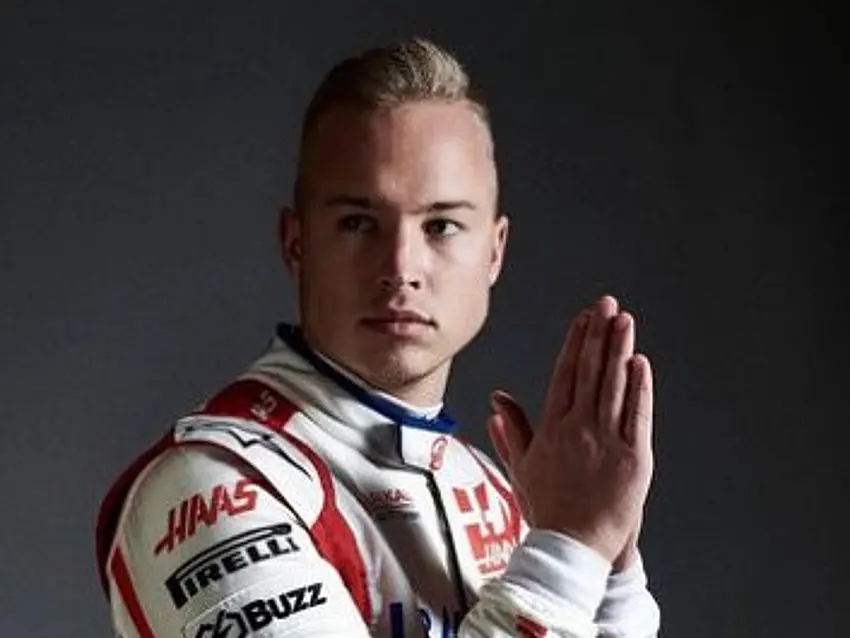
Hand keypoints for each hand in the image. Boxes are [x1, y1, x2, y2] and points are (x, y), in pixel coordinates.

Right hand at [488, 295, 653, 563]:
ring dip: (619, 350)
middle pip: (589, 372)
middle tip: (606, 304)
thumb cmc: (547, 509)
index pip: (564, 375)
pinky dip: (639, 388)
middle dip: (598, 334)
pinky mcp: (632, 458)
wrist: (571, 548)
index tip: (583, 319)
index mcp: (552, 428)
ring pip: (613, 386)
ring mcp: (606, 442)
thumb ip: (512, 430)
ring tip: (624, 321)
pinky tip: (640, 363)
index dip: (575, 343)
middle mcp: (577, 429)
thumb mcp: (522, 466)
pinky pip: (636, 416)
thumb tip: (497, 401)